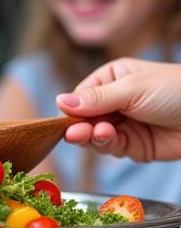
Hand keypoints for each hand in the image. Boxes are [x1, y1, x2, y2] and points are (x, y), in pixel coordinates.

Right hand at [56, 58, 180, 160]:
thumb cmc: (177, 90)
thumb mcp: (133, 88)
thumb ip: (96, 98)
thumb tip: (59, 101)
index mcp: (111, 79)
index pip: (80, 97)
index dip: (72, 109)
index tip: (67, 118)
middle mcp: (113, 102)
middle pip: (84, 119)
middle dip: (80, 126)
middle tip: (74, 133)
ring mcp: (123, 125)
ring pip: (94, 136)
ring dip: (93, 136)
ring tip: (99, 132)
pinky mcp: (134, 146)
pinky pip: (111, 148)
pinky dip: (106, 145)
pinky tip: (109, 136)